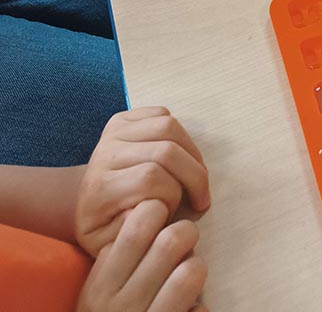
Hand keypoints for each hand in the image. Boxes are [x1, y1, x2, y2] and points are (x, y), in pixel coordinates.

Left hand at [76, 107, 209, 258]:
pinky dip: (179, 133)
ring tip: (196, 176)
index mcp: (101, 187)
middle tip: (202, 197)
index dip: (174, 196)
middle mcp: (106, 153)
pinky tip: (181, 156)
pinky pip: (162, 113)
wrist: (80, 203)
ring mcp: (114, 132)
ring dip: (192, 152)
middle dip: (194, 174)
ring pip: (169, 126)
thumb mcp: (110, 247)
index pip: (151, 179)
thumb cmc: (102, 228)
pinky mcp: (122, 119)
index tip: (176, 214)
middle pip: (166, 149)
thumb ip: (132, 234)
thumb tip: (152, 208)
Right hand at [76, 199, 206, 311]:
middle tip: (184, 239)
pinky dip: (200, 307)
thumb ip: (116, 256)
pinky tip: (189, 309)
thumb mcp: (98, 292)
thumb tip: (147, 209)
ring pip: (191, 272)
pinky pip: (200, 310)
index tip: (160, 216)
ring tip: (188, 273)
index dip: (156, 211)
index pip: (137, 226)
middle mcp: (121, 307)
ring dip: (196, 267)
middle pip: (171, 240)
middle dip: (186, 232)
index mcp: (100, 288)